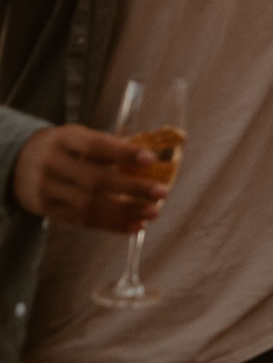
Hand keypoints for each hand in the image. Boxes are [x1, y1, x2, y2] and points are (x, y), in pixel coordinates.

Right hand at [11, 125, 168, 232]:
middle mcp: (52, 164)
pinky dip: (112, 225)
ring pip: (89, 205)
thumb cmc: (64, 148)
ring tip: (154, 212)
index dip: (123, 153)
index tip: (151, 159)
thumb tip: (153, 160)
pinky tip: (135, 226)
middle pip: (95, 180)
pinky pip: (82, 221)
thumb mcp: (78, 137)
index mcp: (64, 139)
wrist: (18, 163)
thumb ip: (109, 147)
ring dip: (126, 211)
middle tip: (162, 192)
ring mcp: (46, 189)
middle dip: (132, 189)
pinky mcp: (47, 210)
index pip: (95, 145)